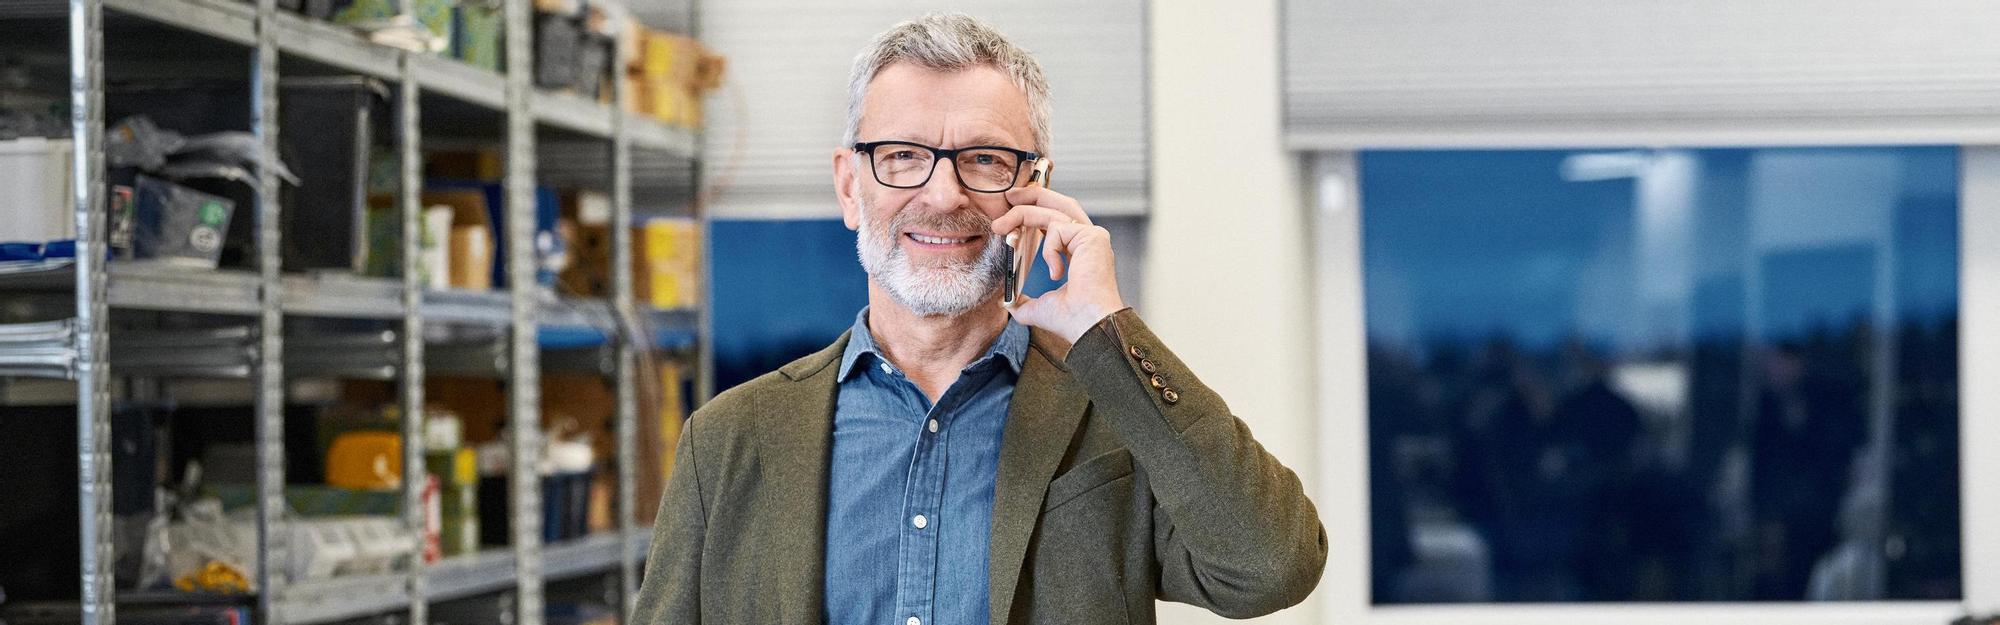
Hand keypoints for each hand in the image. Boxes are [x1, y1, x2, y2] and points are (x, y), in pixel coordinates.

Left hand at [993, 186, 1125, 342]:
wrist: (1087, 325)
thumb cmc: (1071, 319)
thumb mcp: (1038, 307)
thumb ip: (1023, 301)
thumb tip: (1007, 303)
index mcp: (1079, 251)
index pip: (1057, 218)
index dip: (1035, 209)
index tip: (1011, 214)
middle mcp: (1088, 240)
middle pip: (1059, 203)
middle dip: (1031, 195)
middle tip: (1008, 197)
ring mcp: (1092, 236)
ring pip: (1053, 210)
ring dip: (1023, 213)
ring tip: (1001, 226)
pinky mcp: (1092, 236)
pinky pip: (1057, 229)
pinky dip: (1049, 249)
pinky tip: (1056, 273)